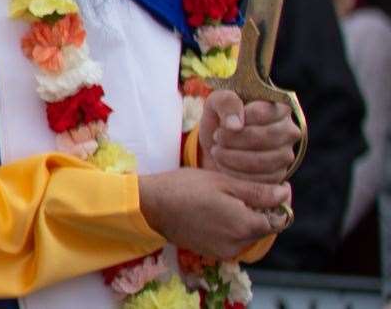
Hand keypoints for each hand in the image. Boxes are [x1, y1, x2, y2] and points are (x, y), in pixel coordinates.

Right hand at [138, 168, 291, 259]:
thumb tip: (285, 193)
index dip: (280, 202)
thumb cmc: (186, 187)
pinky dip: (231, 228)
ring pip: (248, 235)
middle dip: (261, 210)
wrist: (150, 205)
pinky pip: (233, 241)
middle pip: (264, 228)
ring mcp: (225, 251)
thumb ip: (257, 191)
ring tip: (228, 199)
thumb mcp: (223, 182)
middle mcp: (239, 244)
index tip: (274, 186)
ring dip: (245, 219)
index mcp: (246, 225)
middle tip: (245, 189)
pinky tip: (215, 212)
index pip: (280, 219)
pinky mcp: (212, 253)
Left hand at [198, 90, 301, 183]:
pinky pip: (260, 179)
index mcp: (278, 107)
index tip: (222, 124)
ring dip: (232, 157)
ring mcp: (286, 155)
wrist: (218, 144)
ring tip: (217, 151)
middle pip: (263, 138)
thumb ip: (226, 102)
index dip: (238, 119)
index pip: (261, 113)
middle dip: (233, 140)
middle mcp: (289, 131)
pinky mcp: (278, 175)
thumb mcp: (216, 102)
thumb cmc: (221, 118)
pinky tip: (224, 164)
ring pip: (262, 161)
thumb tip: (235, 125)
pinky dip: (236, 173)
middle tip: (217, 138)